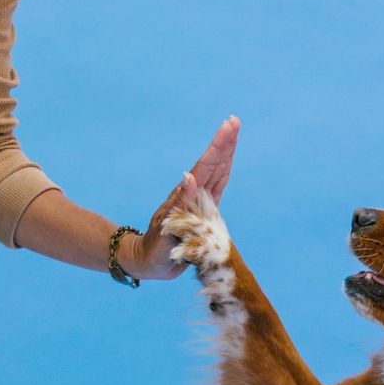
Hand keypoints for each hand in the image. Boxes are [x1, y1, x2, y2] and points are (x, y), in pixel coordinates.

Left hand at [122, 116, 240, 280]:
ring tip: (233, 134)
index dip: (218, 148)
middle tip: (234, 122)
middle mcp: (193, 196)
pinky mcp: (203, 212)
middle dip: (224, 144)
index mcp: (186, 197)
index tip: (229, 127)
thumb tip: (190, 176)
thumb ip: (180, 204)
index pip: (206, 168)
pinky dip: (223, 174)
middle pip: (213, 165)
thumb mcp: (167, 228)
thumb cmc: (155, 250)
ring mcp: (198, 202)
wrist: (149, 262)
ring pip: (216, 173)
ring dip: (225, 154)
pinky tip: (226, 164)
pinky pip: (216, 189)